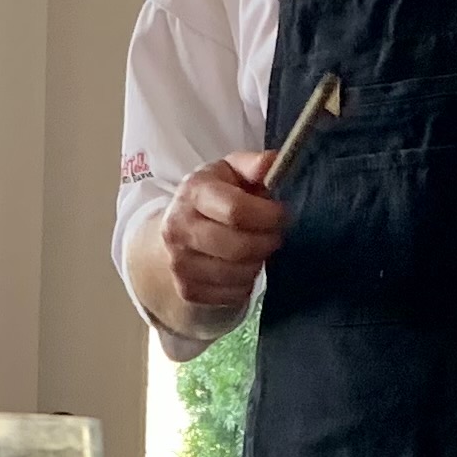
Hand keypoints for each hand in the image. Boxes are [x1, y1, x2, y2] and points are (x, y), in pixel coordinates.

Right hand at [160, 150, 289, 315]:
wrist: (176, 230)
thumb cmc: (214, 197)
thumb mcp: (230, 171)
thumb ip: (253, 165)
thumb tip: (271, 163)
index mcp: (193, 193)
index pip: (236, 211)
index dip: (269, 216)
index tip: (281, 214)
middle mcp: (179, 228)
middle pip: (240, 248)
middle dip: (268, 242)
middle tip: (274, 235)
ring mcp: (180, 263)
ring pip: (240, 274)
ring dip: (259, 262)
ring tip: (258, 249)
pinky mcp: (187, 290)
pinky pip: (234, 294)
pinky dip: (247, 283)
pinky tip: (243, 267)